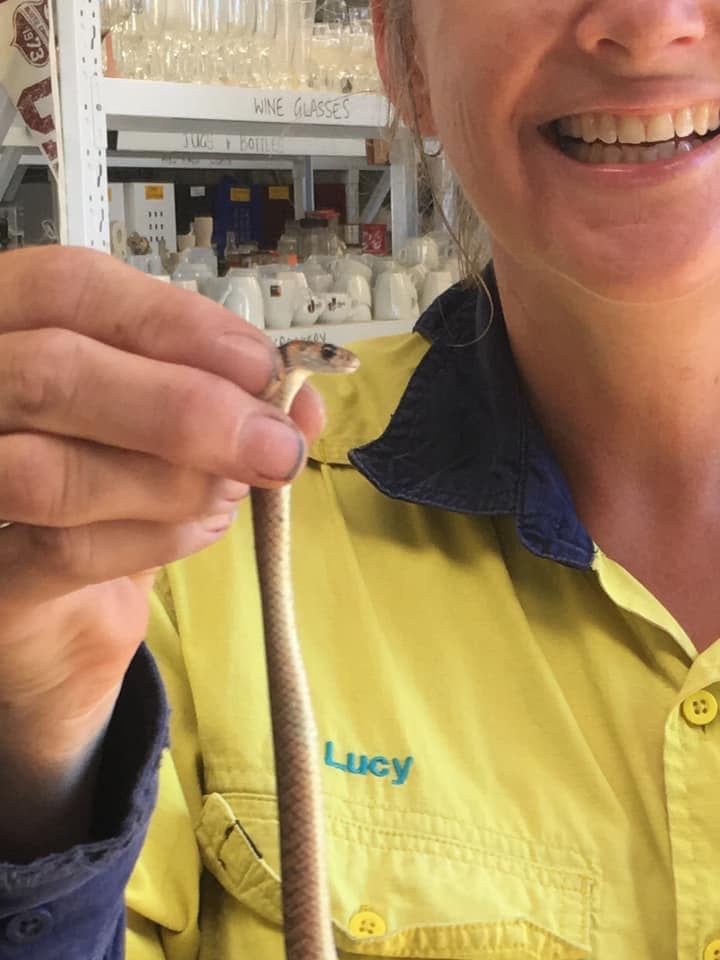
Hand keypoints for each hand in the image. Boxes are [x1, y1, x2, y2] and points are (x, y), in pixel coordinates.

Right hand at [0, 247, 324, 857]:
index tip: (260, 363)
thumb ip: (223, 401)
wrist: (55, 621)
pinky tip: (198, 529)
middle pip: (55, 370)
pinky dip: (154, 539)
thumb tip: (302, 402)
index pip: (69, 288)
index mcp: (6, 329)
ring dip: (173, 482)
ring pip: (55, 470)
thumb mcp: (165, 433)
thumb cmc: (106, 499)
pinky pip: (65, 550)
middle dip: (186, 409)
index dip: (172, 320)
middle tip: (275, 446)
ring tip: (232, 492)